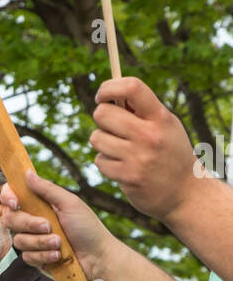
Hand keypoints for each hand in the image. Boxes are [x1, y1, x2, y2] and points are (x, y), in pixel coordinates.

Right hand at [0, 172, 113, 280]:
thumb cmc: (88, 228)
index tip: (15, 202)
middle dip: (29, 224)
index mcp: (39, 205)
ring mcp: (33, 240)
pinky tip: (58, 256)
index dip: (8, 197)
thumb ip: (47, 189)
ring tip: (60, 243)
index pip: (11, 197)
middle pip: (10, 219)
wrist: (98, 258)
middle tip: (49, 226)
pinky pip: (27, 257)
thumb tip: (27, 173)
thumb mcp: (70, 203)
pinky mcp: (36, 258)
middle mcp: (33, 222)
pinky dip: (44, 256)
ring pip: (19, 240)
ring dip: (41, 242)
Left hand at [91, 77, 195, 222]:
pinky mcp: (128, 177)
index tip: (102, 96)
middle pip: (102, 113)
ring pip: (96, 138)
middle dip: (101, 118)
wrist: (184, 193)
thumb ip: (140, 111)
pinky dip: (106, 162)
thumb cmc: (169, 152)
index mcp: (160, 117)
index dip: (109, 87)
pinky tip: (122, 166)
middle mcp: (150, 135)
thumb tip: (108, 96)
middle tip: (111, 126)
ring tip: (119, 148)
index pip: (131, 87)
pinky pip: (99, 160)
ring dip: (102, 142)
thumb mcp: (165, 126)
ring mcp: (138, 157)